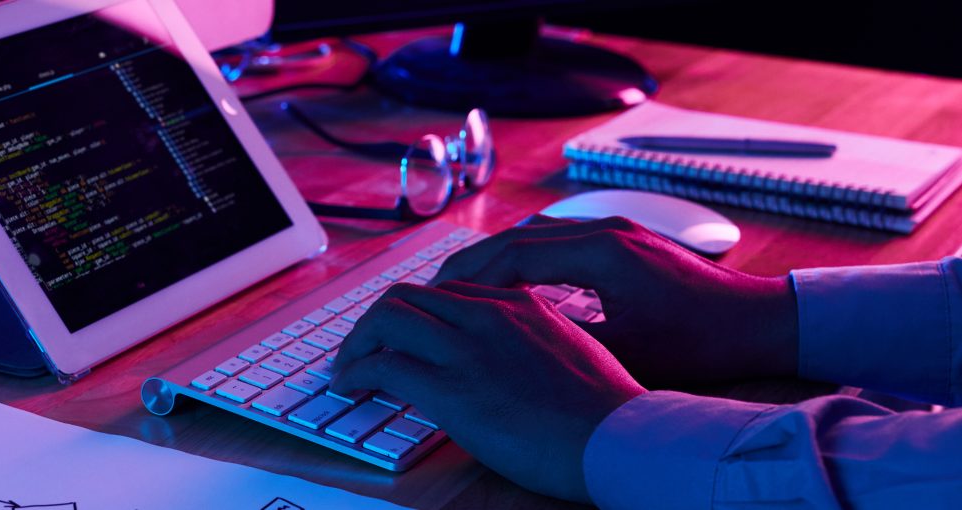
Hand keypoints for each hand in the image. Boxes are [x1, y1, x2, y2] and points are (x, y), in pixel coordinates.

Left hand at [330, 281, 644, 503]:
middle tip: (362, 348)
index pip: (448, 292)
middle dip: (376, 321)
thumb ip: (533, 344)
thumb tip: (508, 363)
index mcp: (521, 305)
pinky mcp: (451, 386)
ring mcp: (468, 347)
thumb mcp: (573, 355)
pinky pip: (383, 365)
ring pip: (388, 317)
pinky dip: (357, 372)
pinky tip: (351, 387)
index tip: (402, 335)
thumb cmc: (608, 413)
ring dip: (358, 342)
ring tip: (348, 367)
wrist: (622, 440)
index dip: (415, 313)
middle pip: (410, 295)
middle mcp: (490, 314)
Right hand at [431, 215, 799, 385]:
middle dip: (472, 264)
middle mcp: (606, 230)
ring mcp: (617, 230)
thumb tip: (511, 341)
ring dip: (498, 258)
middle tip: (435, 293)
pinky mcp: (626, 239)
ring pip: (537, 234)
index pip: (513, 253)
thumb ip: (567, 340)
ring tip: (464, 289)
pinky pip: (559, 239)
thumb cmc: (704, 343)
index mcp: (603, 253)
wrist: (763, 321)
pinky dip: (527, 257)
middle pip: (518, 237)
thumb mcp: (629, 354)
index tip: (438, 300)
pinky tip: (512, 283)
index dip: (469, 278)